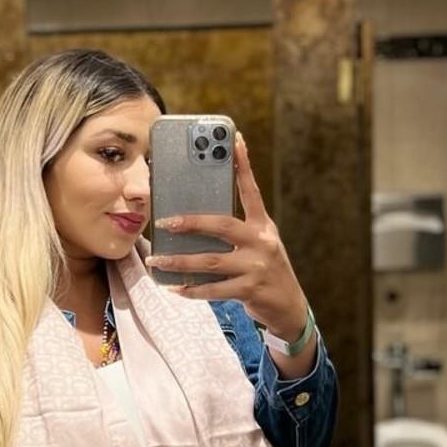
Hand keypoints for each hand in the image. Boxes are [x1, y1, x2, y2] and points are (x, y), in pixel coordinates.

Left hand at [144, 134, 308, 341]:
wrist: (290, 307)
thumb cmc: (266, 270)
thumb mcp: (259, 244)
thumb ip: (236, 231)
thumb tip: (194, 221)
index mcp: (263, 226)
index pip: (252, 190)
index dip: (243, 165)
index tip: (234, 139)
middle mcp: (262, 242)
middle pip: (222, 225)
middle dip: (190, 222)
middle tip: (163, 222)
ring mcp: (256, 266)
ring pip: (211, 260)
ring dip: (180, 261)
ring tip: (156, 260)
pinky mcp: (250, 289)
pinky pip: (214, 289)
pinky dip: (192, 290)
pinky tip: (176, 288)